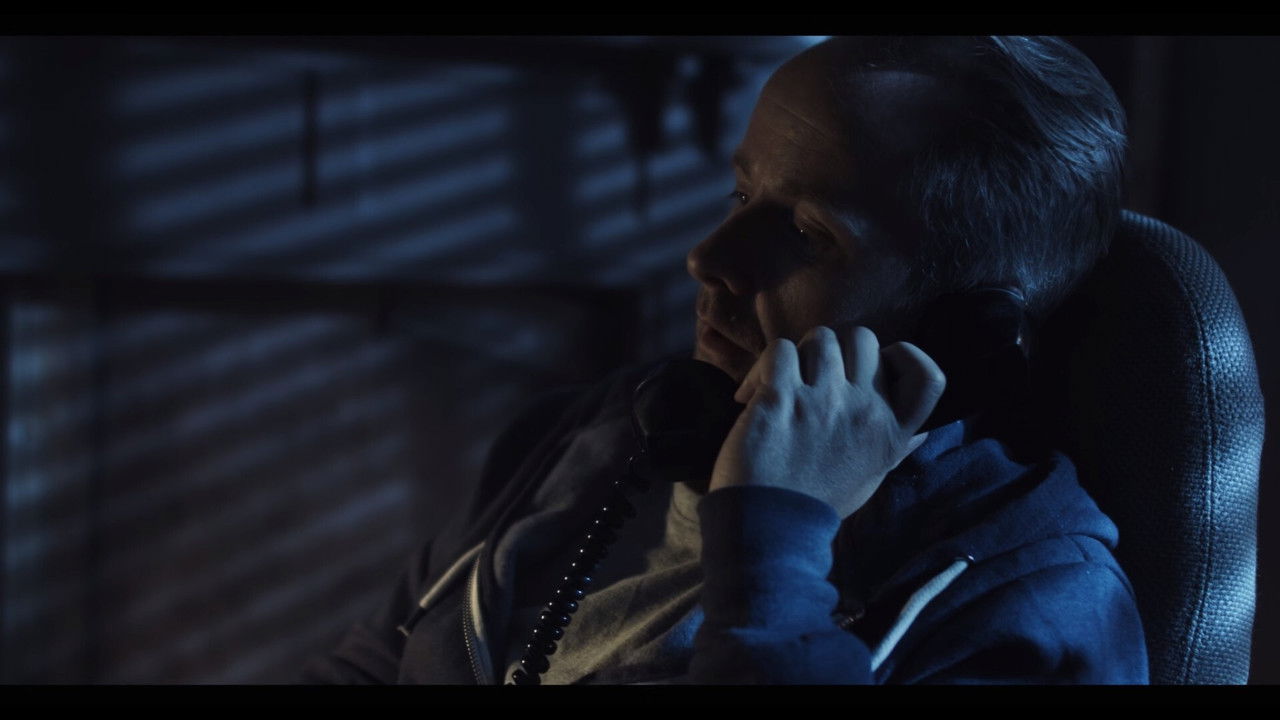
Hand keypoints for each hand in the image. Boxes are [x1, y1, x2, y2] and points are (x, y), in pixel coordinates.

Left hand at [707, 324, 945, 519]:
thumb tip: (924, 431)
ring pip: (820, 338)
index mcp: (891, 432)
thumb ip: (896, 448)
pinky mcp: (781, 398)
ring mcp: (824, 402)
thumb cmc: (819, 502)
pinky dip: (762, 366)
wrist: (769, 524)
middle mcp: (864, 411)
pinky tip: (752, 395)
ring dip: (798, 356)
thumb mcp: (871, 478)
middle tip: (815, 375)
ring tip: (782, 384)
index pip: (929, 377)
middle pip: (863, 338)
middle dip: (837, 348)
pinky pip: (779, 350)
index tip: (880, 365)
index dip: (906, 355)